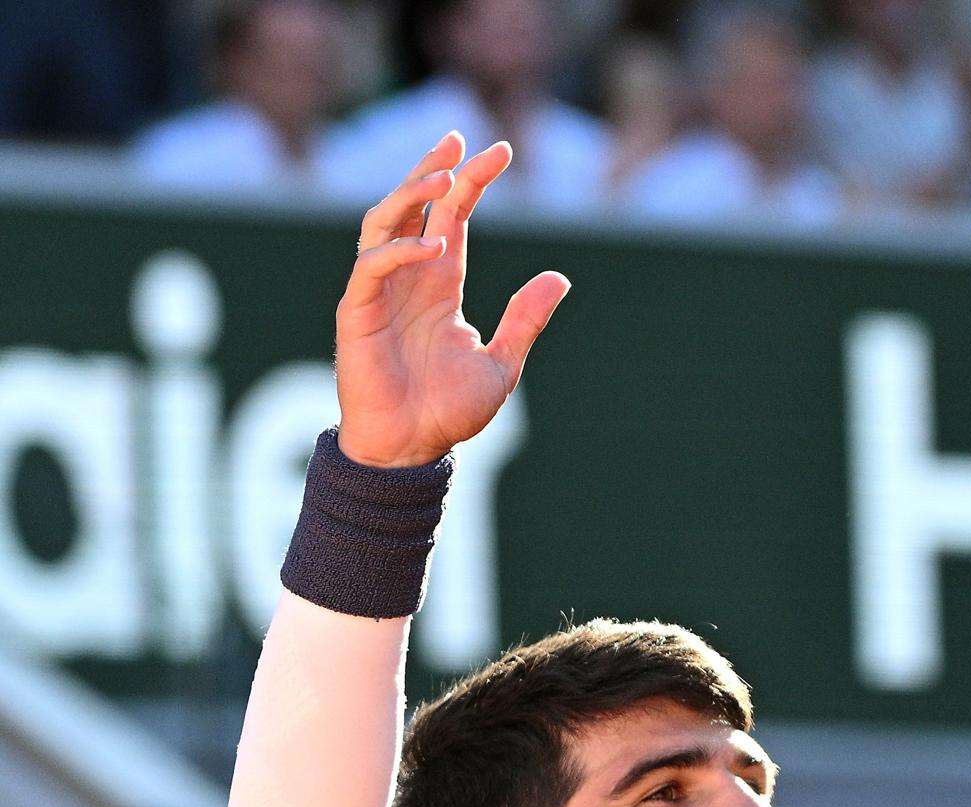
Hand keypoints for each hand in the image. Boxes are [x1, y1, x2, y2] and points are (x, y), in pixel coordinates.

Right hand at [335, 133, 571, 467]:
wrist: (413, 450)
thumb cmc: (448, 412)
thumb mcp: (502, 362)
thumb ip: (526, 320)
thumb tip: (560, 278)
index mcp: (440, 284)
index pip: (453, 217)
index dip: (471, 182)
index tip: (499, 151)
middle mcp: (407, 278)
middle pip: (415, 205)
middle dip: (435, 168)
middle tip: (458, 139)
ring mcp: (379, 292)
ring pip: (384, 221)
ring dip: (410, 194)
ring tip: (445, 178)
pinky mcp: (357, 313)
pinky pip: (372, 267)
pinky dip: (401, 251)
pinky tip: (436, 248)